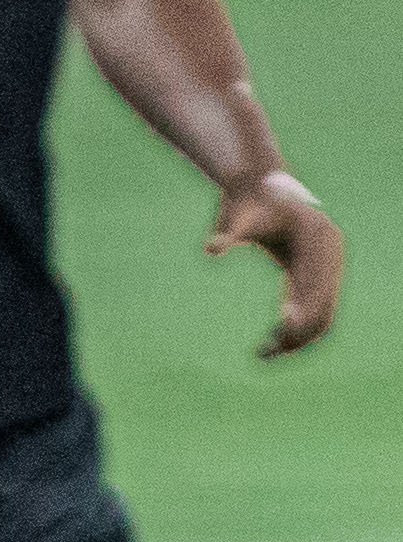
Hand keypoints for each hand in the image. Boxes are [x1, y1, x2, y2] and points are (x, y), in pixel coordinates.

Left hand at [208, 171, 343, 357]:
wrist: (255, 188)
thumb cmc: (244, 203)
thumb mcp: (236, 217)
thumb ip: (228, 233)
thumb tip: (211, 248)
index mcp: (317, 237)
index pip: (316, 284)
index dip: (302, 310)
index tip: (281, 333)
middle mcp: (331, 251)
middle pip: (324, 303)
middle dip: (299, 332)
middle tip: (266, 352)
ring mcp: (329, 263)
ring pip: (323, 311)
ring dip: (299, 336)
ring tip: (266, 353)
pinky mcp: (318, 272)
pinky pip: (316, 306)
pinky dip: (299, 325)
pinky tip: (274, 341)